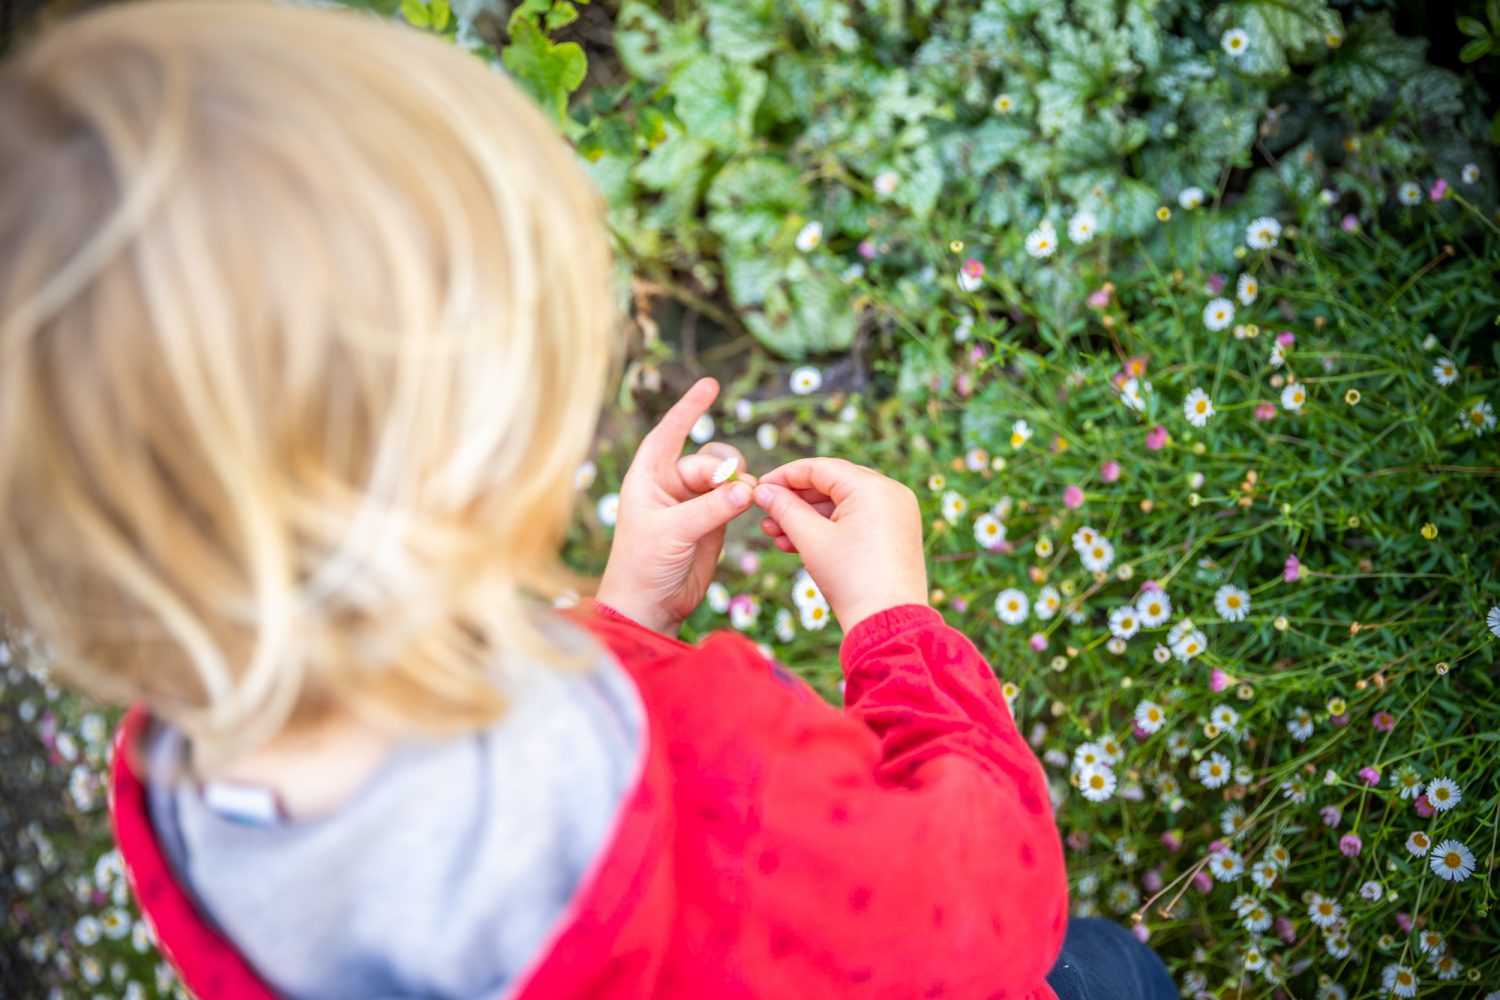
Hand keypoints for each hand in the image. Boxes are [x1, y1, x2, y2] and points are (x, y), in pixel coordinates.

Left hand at [596, 378, 756, 635]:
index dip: (688, 409)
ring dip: (739, 484)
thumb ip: (709, 509)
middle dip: (724, 470)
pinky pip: (736, 498)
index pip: (668, 434)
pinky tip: (754, 503)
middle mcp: (670, 485)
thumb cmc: (642, 565)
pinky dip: (747, 498)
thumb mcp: (671, 533)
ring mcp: (693, 502)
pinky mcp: (713, 522)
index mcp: (647, 478)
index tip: (711, 384)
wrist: (649, 605)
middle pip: (708, 459)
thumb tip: (745, 490)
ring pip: (727, 477)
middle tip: (737, 489)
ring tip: (747, 499)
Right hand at [752, 458, 928, 631]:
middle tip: (764, 513)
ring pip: (842, 505)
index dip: (785, 476)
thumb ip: (784, 509)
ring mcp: (896, 513)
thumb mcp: (811, 540)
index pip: (820, 468)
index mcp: (873, 487)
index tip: (759, 488)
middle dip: (795, 500)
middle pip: (831, 485)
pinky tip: (796, 543)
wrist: (887, 623)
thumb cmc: (851, 580)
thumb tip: (763, 491)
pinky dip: (828, 529)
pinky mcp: (895, 533)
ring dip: (807, 518)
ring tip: (774, 533)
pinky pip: (856, 521)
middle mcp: (890, 493)